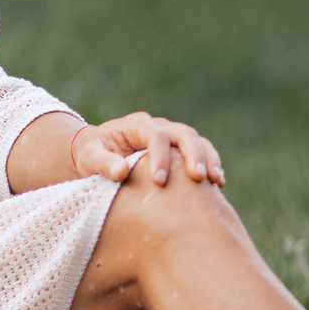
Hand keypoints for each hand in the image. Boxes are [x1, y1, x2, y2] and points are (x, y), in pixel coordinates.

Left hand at [72, 112, 224, 187]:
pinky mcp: (180, 151)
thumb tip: (121, 172)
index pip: (155, 135)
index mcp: (136, 125)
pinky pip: (202, 153)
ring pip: (197, 141)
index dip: (160, 156)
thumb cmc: (93, 155)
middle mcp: (159, 127)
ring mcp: (172, 137)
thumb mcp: (90, 157)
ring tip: (216, 181)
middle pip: (183, 133)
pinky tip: (218, 184)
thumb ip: (103, 163)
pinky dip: (211, 165)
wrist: (100, 154)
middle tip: (198, 177)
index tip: (159, 181)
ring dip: (208, 159)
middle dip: (193, 155)